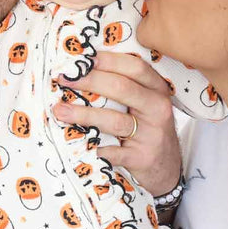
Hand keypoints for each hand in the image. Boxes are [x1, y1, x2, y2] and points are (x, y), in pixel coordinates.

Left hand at [51, 51, 180, 195]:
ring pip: (114, 120)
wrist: (167, 169)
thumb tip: (86, 71)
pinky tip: (82, 145)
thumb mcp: (147, 106)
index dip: (108, 61)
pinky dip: (98, 149)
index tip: (83, 59)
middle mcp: (157, 109)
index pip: (135, 68)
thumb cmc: (150, 131)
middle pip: (122, 89)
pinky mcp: (142, 158)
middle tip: (65, 80)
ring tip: (61, 111)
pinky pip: (115, 153)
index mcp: (157, 91)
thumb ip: (127, 89)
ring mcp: (151, 135)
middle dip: (90, 81)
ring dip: (83, 115)